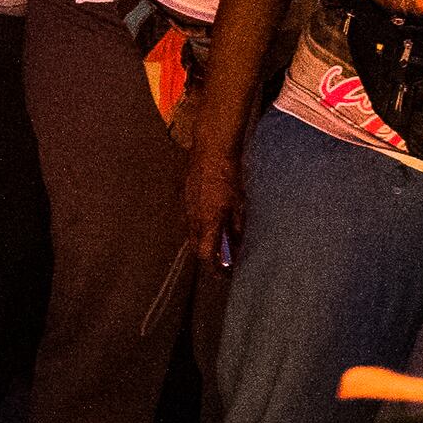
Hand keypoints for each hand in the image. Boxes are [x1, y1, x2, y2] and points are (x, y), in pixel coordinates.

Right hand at [180, 135, 250, 276]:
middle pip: (196, 246)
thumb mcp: (239, 204)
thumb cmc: (228, 175)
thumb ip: (236, 227)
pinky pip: (189, 217)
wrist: (210, 150)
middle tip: (221, 258)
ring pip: (192, 232)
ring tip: (217, 236)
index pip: (205, 255)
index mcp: (208, 221)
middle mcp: (193, 218)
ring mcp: (186, 207)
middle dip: (208, 255)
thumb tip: (237, 245)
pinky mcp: (183, 197)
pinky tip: (210, 216)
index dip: (214, 267)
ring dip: (203, 238)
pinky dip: (199, 223)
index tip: (223, 273)